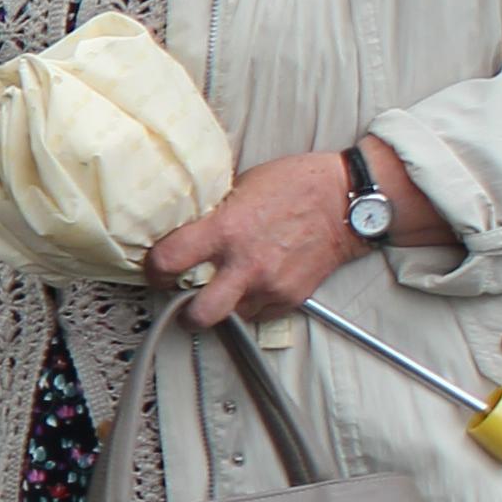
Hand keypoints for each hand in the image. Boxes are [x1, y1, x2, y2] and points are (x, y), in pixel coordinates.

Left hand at [141, 149, 370, 328]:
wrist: (346, 201)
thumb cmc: (295, 184)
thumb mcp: (241, 187)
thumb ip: (215, 214)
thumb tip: (188, 229)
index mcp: (226, 229)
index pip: (171, 260)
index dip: (155, 269)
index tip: (156, 270)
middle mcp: (247, 263)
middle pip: (200, 313)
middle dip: (185, 312)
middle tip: (182, 302)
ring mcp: (271, 284)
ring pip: (231, 316)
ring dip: (224, 306)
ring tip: (225, 288)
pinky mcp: (292, 297)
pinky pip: (260, 314)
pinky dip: (253, 304)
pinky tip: (255, 284)